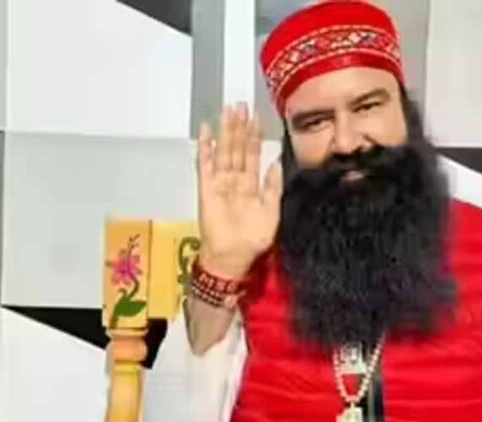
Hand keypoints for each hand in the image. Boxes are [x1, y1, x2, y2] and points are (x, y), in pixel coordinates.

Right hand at [196, 103, 282, 278]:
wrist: (233, 257)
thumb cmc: (253, 238)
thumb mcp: (272, 211)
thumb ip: (273, 187)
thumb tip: (276, 163)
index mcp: (251, 185)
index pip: (253, 154)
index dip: (255, 136)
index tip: (257, 117)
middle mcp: (235, 180)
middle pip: (237, 148)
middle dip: (239, 127)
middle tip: (240, 104)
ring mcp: (220, 182)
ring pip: (224, 151)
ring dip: (225, 131)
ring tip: (227, 111)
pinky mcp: (207, 188)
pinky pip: (205, 165)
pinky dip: (206, 148)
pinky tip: (206, 132)